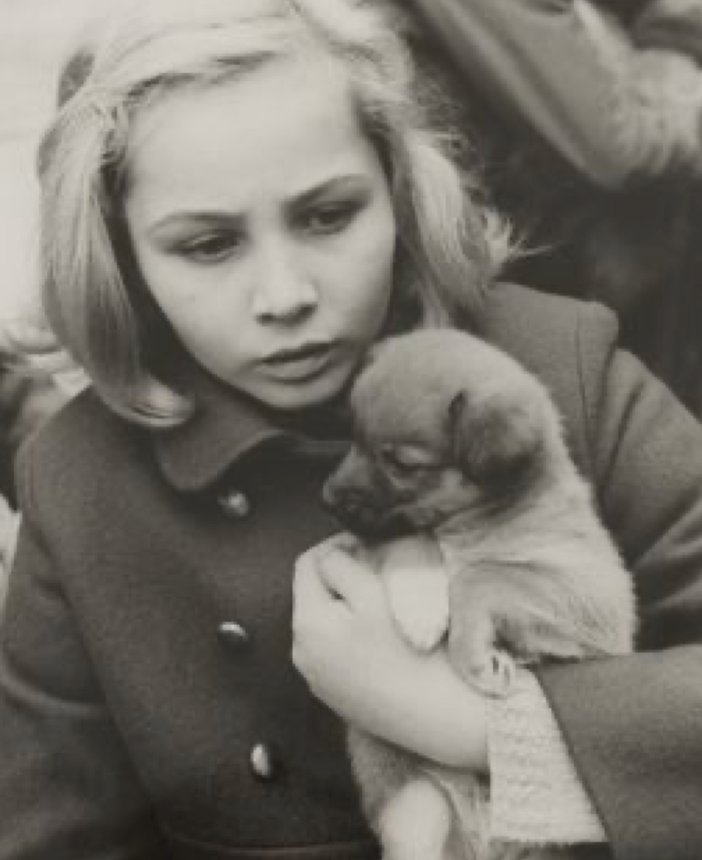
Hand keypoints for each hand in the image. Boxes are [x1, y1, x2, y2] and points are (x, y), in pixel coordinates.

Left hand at [292, 535, 487, 770]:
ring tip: (378, 599)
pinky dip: (348, 632)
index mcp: (306, 622)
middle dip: (338, 574)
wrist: (433, 714)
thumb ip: (341, 565)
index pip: (306, 563)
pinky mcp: (334, 694)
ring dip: (343, 603)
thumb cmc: (405, 649)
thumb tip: (330, 555)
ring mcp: (315, 676)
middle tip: (376, 566)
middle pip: (312, 593)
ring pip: (323, 621)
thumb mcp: (370, 593)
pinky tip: (379, 635)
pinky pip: (333, 648)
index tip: (366, 541)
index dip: (334, 544)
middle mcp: (300, 651)